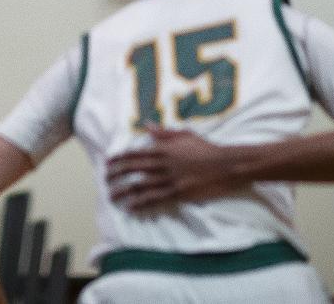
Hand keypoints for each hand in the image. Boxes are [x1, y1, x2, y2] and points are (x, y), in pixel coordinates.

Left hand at [105, 127, 241, 209]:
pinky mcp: (178, 193)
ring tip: (112, 197)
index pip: (134, 154)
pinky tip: (131, 208)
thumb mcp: (185, 135)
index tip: (108, 163)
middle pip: (132, 170)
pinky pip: (155, 199)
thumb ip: (163, 133)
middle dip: (116, 176)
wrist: (227, 165)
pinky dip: (141, 204)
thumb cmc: (207, 149)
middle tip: (105, 181)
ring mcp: (170, 179)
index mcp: (163, 149)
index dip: (118, 159)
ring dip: (124, 192)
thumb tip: (147, 125)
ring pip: (140, 186)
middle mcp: (163, 164)